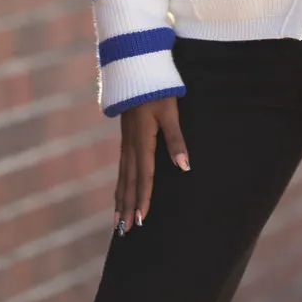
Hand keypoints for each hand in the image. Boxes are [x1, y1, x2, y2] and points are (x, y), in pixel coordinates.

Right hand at [114, 96, 189, 233]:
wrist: (136, 70)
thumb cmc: (157, 90)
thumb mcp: (170, 112)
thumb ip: (176, 140)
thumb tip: (184, 167)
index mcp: (142, 141)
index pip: (144, 177)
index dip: (143, 199)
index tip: (141, 220)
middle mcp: (130, 145)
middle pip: (129, 182)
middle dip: (127, 207)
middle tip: (124, 232)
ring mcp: (125, 142)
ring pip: (122, 177)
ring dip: (120, 200)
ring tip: (117, 221)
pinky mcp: (125, 138)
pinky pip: (121, 167)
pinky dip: (120, 184)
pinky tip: (119, 193)